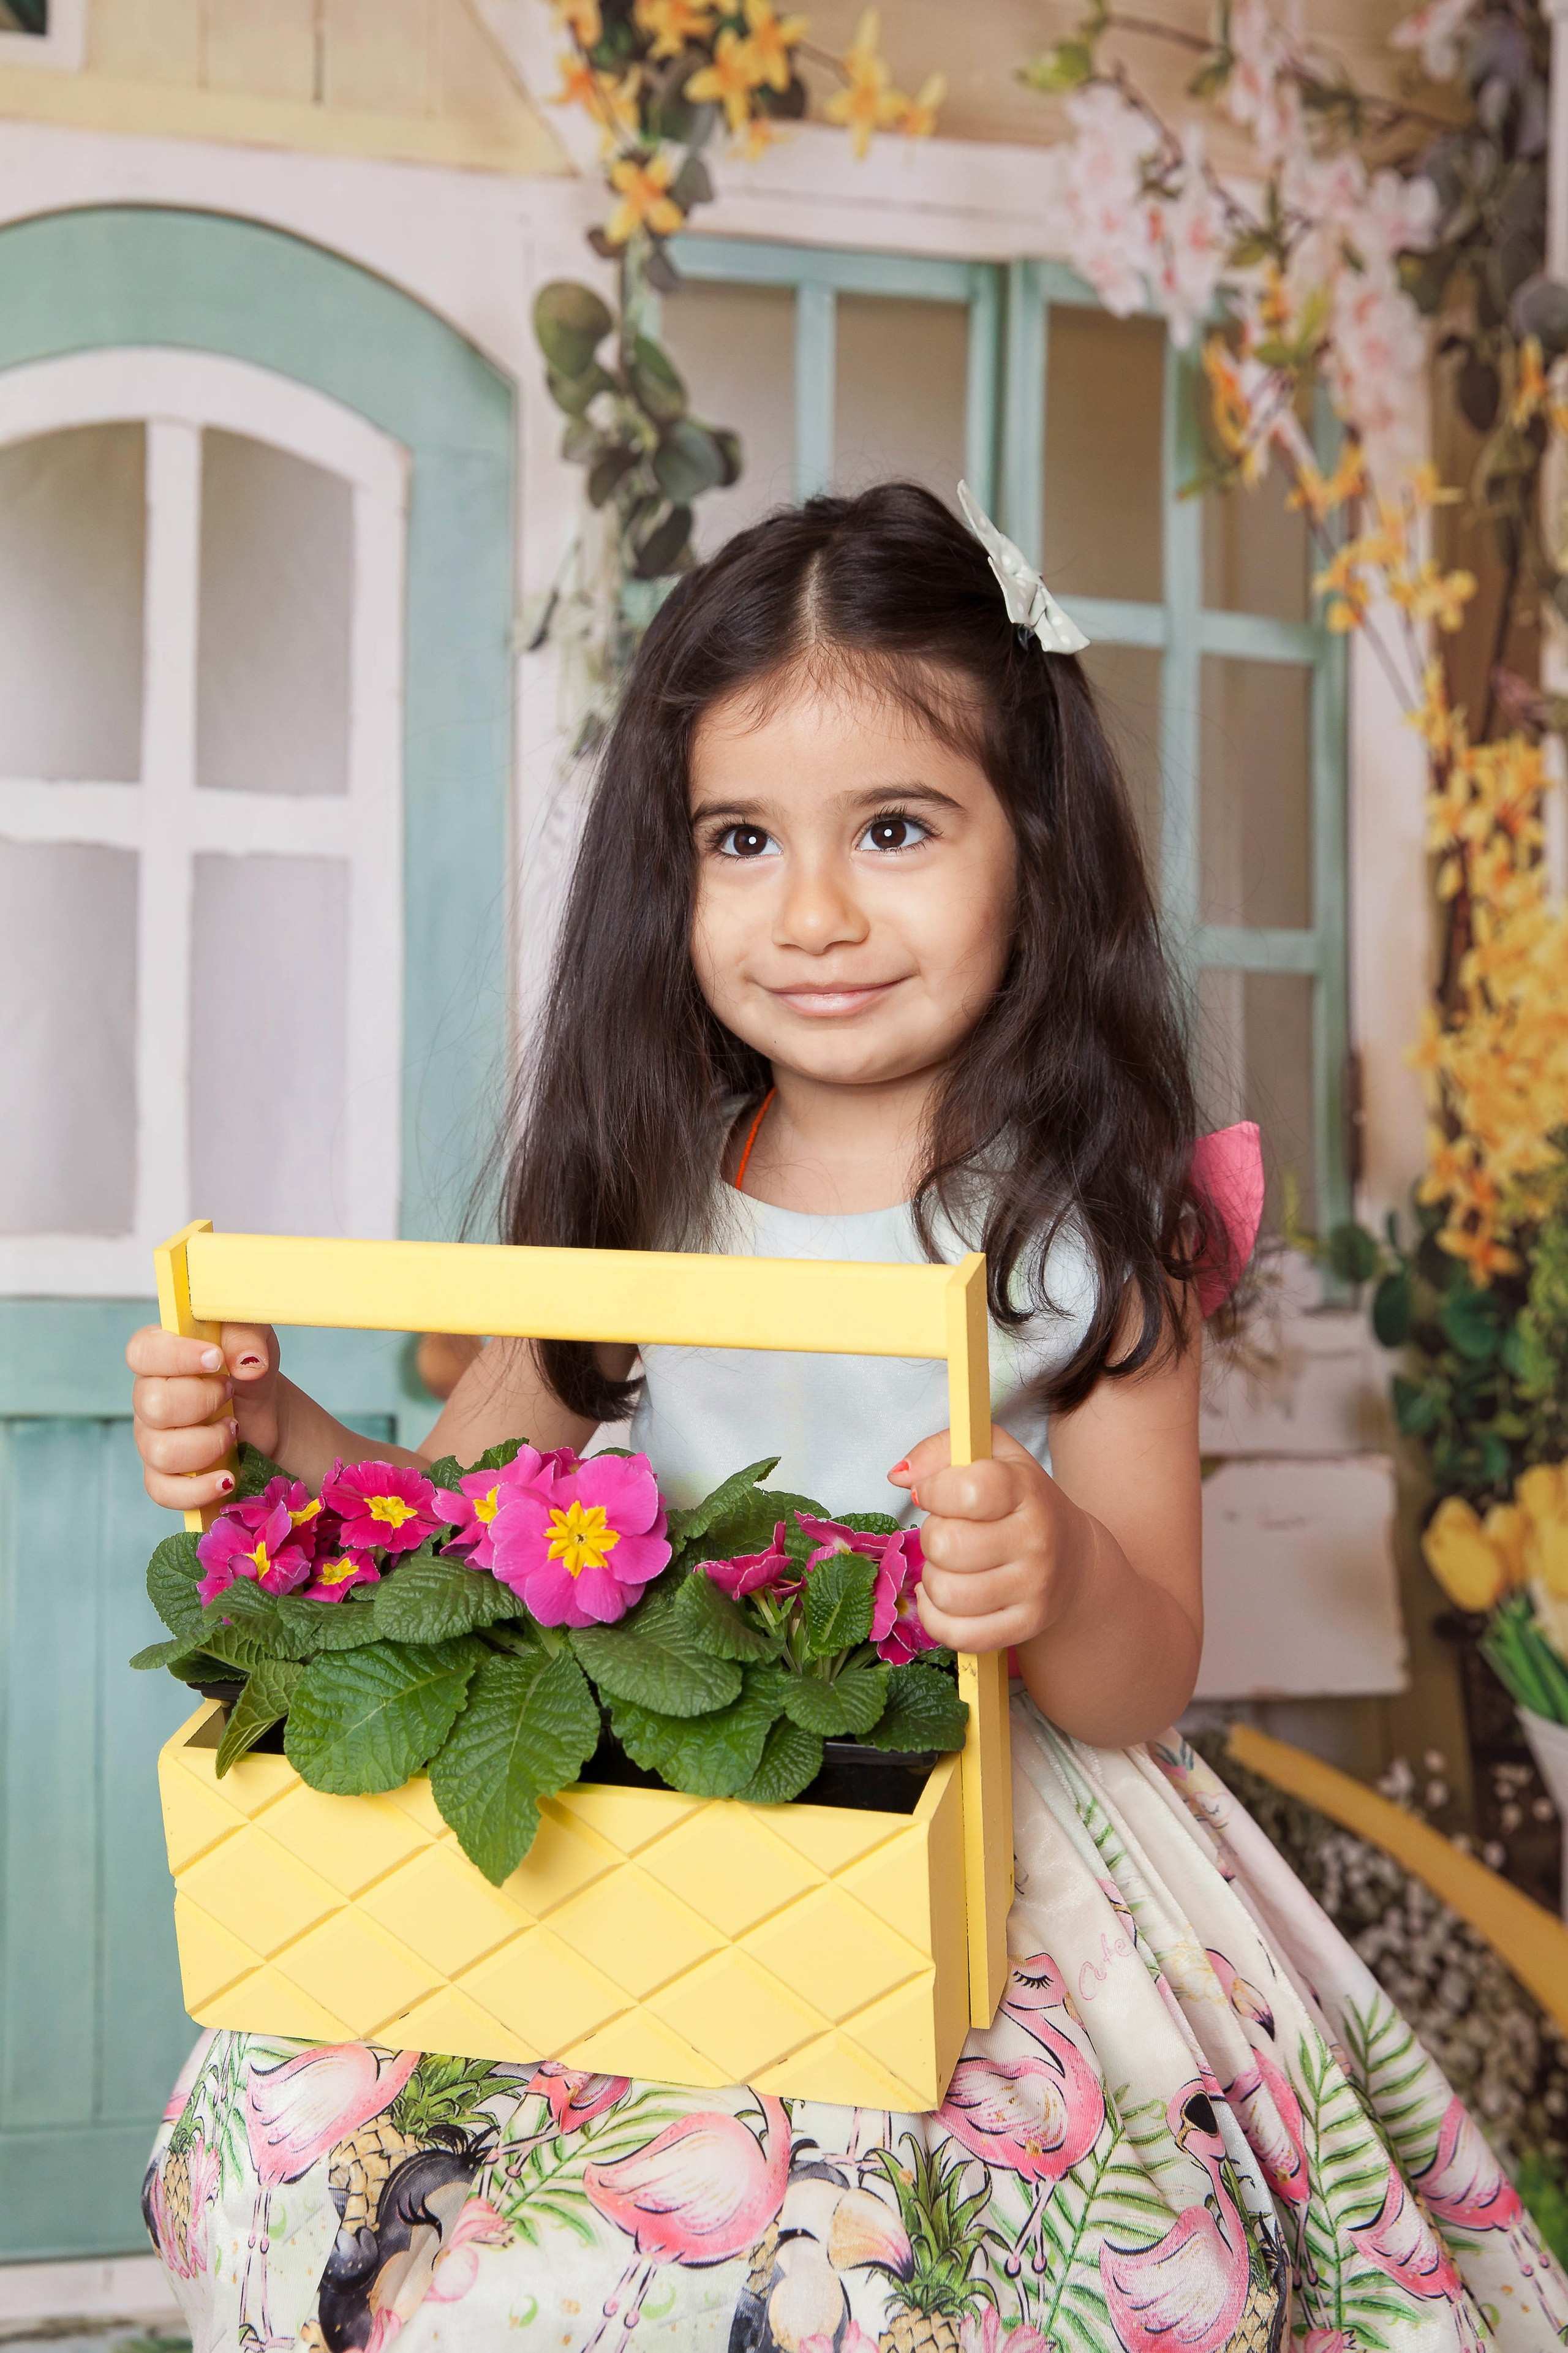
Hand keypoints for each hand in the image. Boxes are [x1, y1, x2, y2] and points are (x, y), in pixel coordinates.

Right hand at [126, 1323, 280, 1512]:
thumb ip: (248, 1335)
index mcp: (160, 1355)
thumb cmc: (249, 1368)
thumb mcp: (256, 1340)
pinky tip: (227, 1477)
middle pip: (152, 1405)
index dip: (176, 1357)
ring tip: (234, 1428)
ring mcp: (151, 1439)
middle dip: (203, 1401)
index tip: (216, 1359)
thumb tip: (246, 1362)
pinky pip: (163, 1491)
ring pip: (161, 1452)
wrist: (265, 1413)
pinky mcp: (163, 1475)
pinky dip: (199, 1489)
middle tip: (230, 1393)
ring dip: (209, 1443)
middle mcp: (147, 1396)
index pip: (141, 1352)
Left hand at [888, 1427, 1084, 1654]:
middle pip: (946, 1545)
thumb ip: (941, 1449)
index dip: (934, 1491)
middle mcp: (1035, 1540)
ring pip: (947, 1593)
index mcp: (1025, 1489)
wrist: (1073, 1559)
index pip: (969, 1491)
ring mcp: (1033, 1588)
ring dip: (933, 1578)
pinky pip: (958, 1635)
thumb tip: (900, 1477)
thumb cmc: (1019, 1501)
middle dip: (931, 1536)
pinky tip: (944, 1598)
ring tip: (951, 1566)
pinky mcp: (1024, 1626)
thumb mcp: (991, 1455)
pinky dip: (936, 1618)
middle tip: (948, 1532)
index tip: (933, 1493)